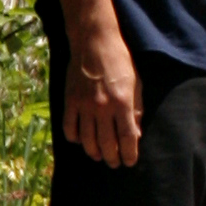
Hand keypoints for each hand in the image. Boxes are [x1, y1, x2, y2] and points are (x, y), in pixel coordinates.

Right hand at [63, 22, 142, 168]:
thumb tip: (136, 133)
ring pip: (87, 140)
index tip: (130, 161)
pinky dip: (74, 138)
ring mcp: (84, 105)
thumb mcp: (136, 83)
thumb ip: (136, 109)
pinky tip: (80, 141)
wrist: (93, 42)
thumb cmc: (120, 60)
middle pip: (107, 143)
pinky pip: (69, 127)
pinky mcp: (69, 101)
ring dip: (94, 152)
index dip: (129, 153)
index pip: (127, 137)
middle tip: (114, 163)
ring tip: (99, 156)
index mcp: (122, 102)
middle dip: (112, 157)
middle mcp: (103, 107)